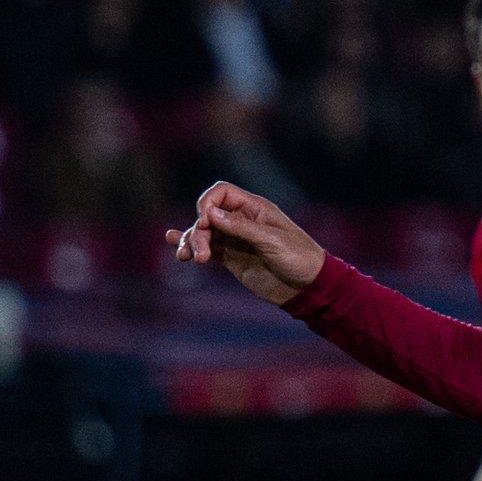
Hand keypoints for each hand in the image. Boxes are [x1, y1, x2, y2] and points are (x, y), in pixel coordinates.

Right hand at [170, 180, 327, 303]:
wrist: (308, 287)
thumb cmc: (298, 258)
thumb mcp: (272, 241)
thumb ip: (241, 228)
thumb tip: (210, 214)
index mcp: (254, 208)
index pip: (221, 193)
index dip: (207, 203)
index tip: (204, 222)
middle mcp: (242, 220)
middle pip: (208, 215)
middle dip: (198, 231)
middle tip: (199, 254)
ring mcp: (235, 240)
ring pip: (204, 233)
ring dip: (191, 242)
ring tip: (187, 258)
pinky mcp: (232, 258)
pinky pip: (208, 249)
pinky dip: (191, 246)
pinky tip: (174, 242)